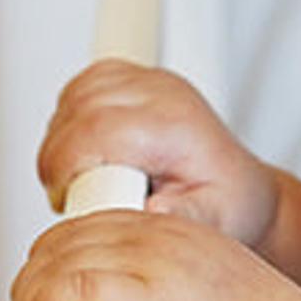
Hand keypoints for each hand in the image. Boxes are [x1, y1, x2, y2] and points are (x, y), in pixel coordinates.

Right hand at [35, 62, 274, 245]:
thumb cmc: (225, 203)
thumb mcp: (214, 222)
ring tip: (84, 177)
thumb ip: (182, 218)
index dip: (67, 165)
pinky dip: (69, 119)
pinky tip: (86, 151)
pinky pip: (79, 87)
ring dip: (63, 140)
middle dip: (61, 159)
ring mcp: (146, 81)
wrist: (239, 187)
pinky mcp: (131, 78)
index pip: (97, 128)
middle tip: (75, 195)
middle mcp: (162, 93)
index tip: (71, 199)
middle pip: (79, 110)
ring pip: (74, 95)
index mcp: (177, 125)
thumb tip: (151, 213)